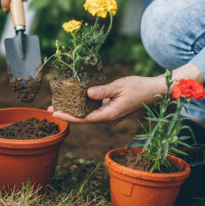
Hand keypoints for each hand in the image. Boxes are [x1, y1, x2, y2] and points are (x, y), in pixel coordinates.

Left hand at [48, 75, 166, 123]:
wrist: (154, 91)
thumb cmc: (138, 87)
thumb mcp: (119, 86)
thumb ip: (103, 91)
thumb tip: (87, 93)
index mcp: (109, 115)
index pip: (84, 119)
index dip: (68, 117)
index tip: (55, 113)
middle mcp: (108, 117)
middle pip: (83, 118)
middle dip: (67, 114)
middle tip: (50, 108)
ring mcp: (110, 114)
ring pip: (87, 114)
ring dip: (73, 110)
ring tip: (58, 104)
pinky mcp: (111, 109)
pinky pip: (93, 109)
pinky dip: (83, 105)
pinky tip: (74, 99)